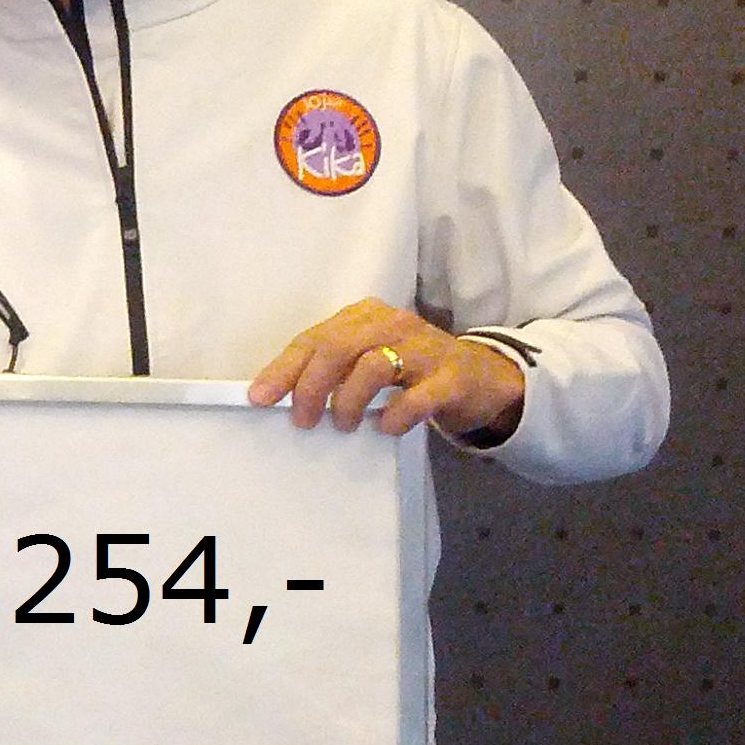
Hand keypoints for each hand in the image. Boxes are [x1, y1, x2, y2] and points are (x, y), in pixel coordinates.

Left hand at [247, 298, 524, 439]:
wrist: (484, 379)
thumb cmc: (412, 371)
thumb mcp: (369, 359)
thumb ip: (332, 368)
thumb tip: (280, 395)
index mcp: (365, 316)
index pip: (314, 338)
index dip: (284, 369)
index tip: (260, 398)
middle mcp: (393, 324)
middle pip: (338, 348)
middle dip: (311, 386)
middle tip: (303, 420)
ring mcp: (425, 348)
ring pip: (373, 366)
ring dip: (349, 401)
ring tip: (343, 424)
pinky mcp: (452, 377)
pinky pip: (416, 397)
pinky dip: (395, 416)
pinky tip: (385, 427)